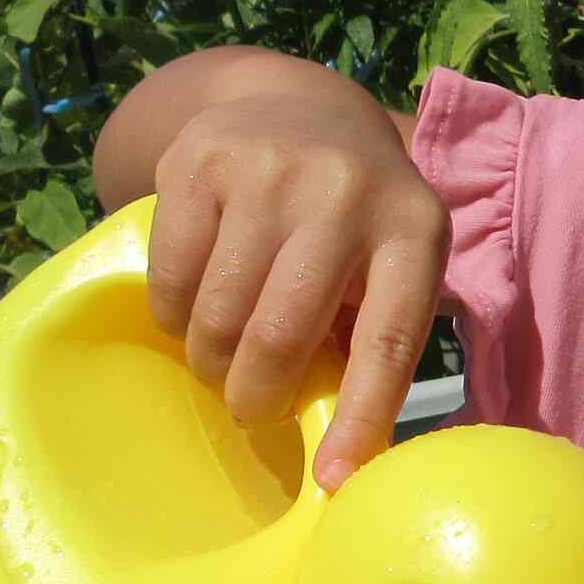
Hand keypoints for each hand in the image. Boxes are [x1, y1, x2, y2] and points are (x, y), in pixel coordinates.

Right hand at [135, 63, 446, 481]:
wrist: (299, 103)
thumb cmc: (354, 217)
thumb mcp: (391, 260)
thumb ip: (374, 334)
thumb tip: (343, 457)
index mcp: (412, 230)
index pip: (389, 340)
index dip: (361, 416)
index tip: (335, 480)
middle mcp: (344, 195)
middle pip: (282, 336)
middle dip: (256, 396)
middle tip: (251, 406)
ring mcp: (267, 172)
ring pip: (218, 315)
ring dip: (210, 362)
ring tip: (222, 358)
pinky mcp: (197, 163)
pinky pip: (170, 280)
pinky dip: (175, 317)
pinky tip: (195, 307)